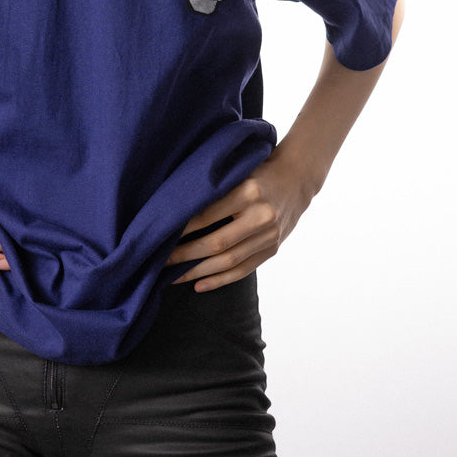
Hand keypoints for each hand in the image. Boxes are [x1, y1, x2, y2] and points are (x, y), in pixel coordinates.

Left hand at [166, 147, 316, 291]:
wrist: (297, 179)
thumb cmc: (258, 171)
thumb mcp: (238, 172)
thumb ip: (214, 190)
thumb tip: (174, 209)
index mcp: (248, 191)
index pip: (207, 215)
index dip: (182, 229)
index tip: (160, 236)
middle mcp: (261, 215)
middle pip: (217, 243)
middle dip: (185, 255)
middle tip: (160, 260)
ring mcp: (269, 236)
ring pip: (229, 261)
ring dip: (198, 272)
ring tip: (174, 277)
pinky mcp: (273, 249)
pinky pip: (244, 270)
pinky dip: (220, 280)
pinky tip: (199, 285)